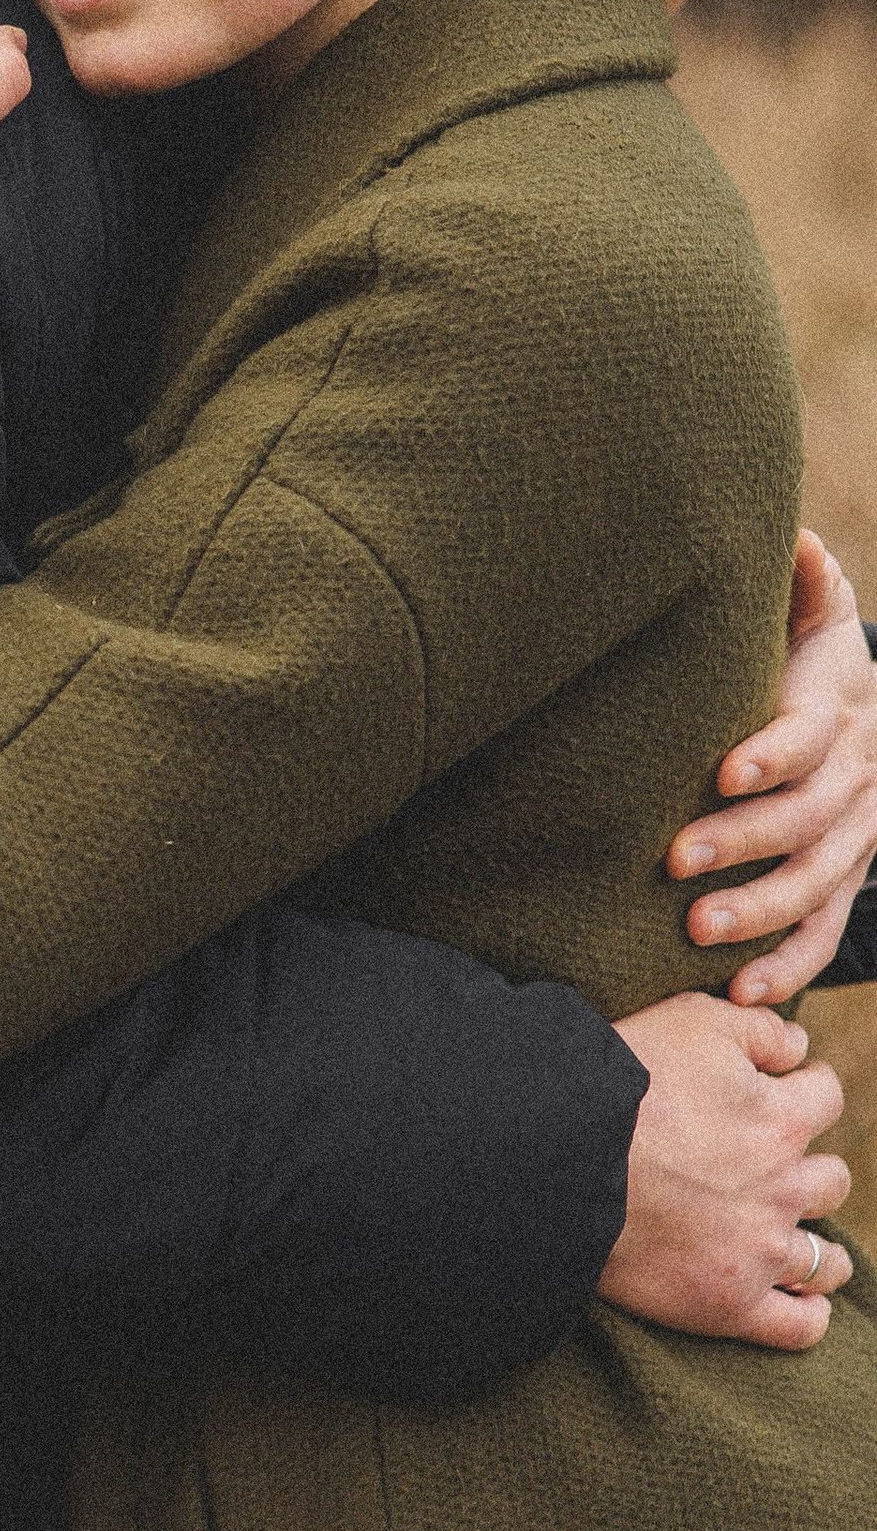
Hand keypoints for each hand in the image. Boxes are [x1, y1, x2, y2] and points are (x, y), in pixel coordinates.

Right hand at [601, 992, 850, 1347]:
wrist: (558, 1157)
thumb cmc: (620, 1083)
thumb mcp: (694, 1021)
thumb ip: (762, 1028)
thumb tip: (800, 1048)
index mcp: (781, 1119)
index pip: (824, 1098)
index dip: (801, 1091)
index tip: (775, 1096)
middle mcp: (784, 1188)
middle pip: (832, 1180)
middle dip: (808, 1169)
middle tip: (768, 1170)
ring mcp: (759, 1252)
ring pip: (827, 1260)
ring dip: (821, 1249)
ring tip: (793, 1244)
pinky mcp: (727, 1303)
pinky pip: (798, 1326)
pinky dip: (808, 1316)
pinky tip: (800, 1304)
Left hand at [670, 530, 876, 1003]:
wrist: (873, 725)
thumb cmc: (812, 668)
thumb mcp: (816, 622)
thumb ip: (806, 586)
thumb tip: (794, 536)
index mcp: (838, 717)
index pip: (808, 741)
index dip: (771, 756)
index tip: (722, 771)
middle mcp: (854, 784)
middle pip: (806, 821)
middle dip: (742, 841)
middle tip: (675, 859)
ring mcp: (854, 841)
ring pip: (815, 884)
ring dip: (760, 911)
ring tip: (698, 931)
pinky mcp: (844, 885)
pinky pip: (824, 932)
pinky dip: (788, 965)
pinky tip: (741, 993)